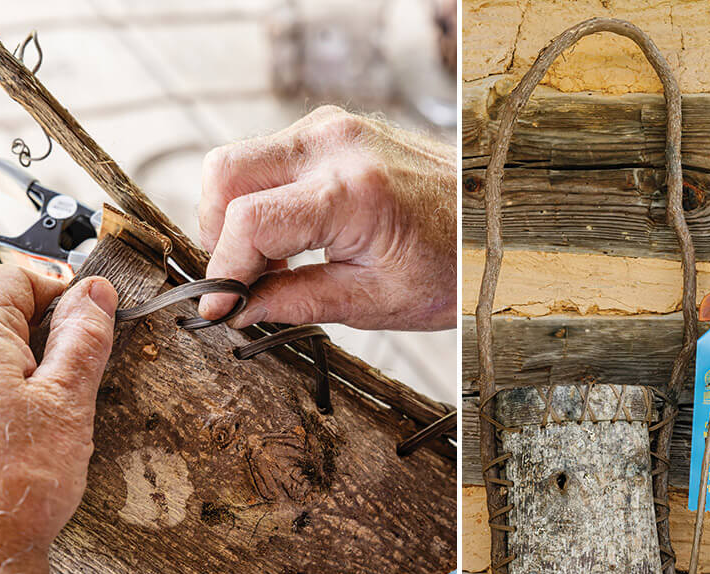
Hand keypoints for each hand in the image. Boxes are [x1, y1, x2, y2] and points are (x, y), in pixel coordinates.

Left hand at [0, 266, 117, 573]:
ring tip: (39, 418)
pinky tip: (7, 438)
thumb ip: (84, 335)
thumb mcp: (70, 401)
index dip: (63, 296)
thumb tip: (95, 294)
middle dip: (37, 334)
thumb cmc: (11, 489)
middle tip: (70, 382)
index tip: (90, 324)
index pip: (19, 276)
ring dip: (12, 366)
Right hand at [197, 105, 455, 330]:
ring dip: (238, 215)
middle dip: (218, 232)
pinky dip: (263, 197)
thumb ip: (297, 302)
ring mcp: (335, 127)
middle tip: (241, 281)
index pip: (250, 223)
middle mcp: (336, 144)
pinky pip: (271, 156)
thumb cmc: (450, 265)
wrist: (492, 223)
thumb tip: (237, 310)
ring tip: (272, 265)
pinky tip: (291, 239)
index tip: (217, 309)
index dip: (224, 271)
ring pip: (241, 161)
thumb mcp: (376, 301)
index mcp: (353, 192)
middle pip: (226, 173)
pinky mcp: (335, 127)